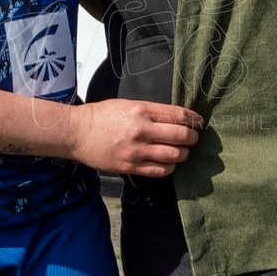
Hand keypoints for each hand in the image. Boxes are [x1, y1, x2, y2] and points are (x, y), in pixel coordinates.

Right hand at [66, 100, 202, 176]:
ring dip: (183, 154)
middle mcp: (141, 130)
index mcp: (141, 110)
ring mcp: (136, 151)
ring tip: (182, 151)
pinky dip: (170, 167)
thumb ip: (151, 111)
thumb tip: (176, 119)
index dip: (194, 120)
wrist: (77, 133)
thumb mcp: (128, 104)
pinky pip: (160, 171)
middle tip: (193, 138)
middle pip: (181, 136)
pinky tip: (169, 163)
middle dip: (192, 138)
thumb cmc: (101, 115)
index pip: (178, 115)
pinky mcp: (130, 167)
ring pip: (174, 156)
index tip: (198, 122)